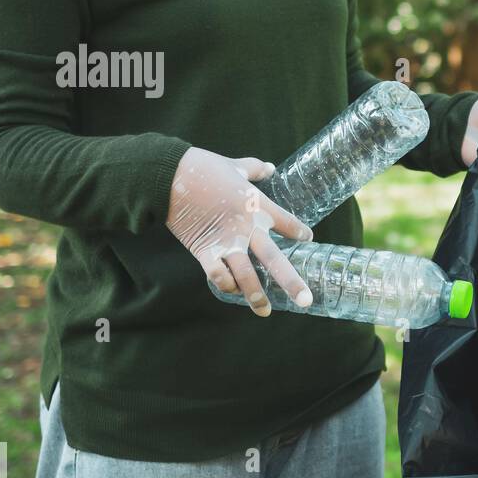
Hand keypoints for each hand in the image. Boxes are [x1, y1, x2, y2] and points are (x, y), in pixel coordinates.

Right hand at [166, 147, 314, 316]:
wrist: (169, 176)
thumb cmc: (203, 167)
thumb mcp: (235, 166)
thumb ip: (255, 169)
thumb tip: (271, 167)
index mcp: (257, 205)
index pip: (287, 222)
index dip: (299, 231)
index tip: (308, 238)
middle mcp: (246, 228)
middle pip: (274, 259)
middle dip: (291, 282)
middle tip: (306, 301)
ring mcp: (226, 242)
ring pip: (246, 275)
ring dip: (255, 295)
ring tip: (265, 311)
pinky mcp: (204, 250)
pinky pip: (218, 274)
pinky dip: (225, 283)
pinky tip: (232, 290)